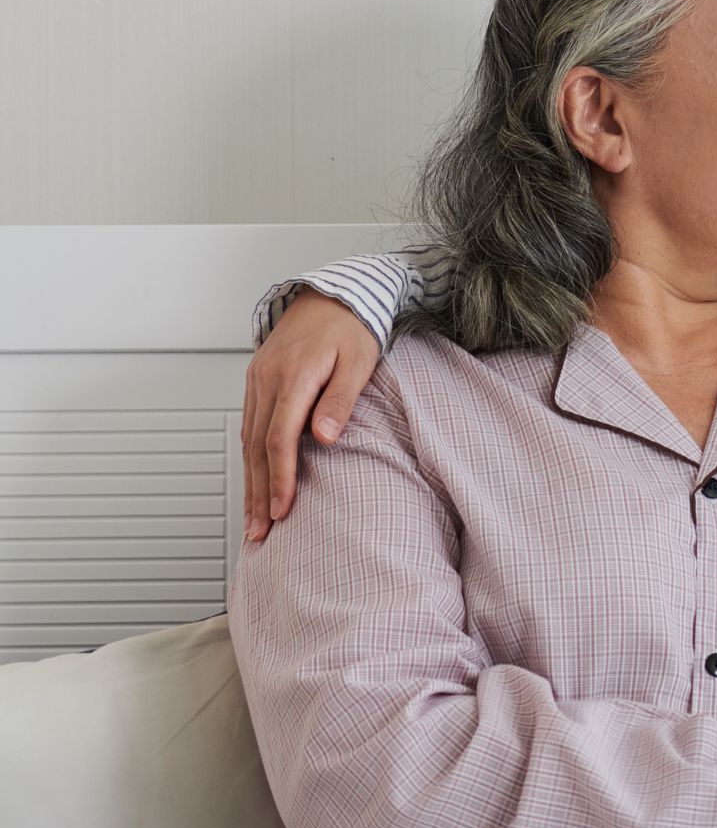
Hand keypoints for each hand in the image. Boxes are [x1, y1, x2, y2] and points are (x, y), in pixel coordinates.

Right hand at [241, 292, 381, 540]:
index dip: (281, 478)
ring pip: (247, 440)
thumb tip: (323, 438)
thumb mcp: (358, 361)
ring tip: (253, 520)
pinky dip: (249, 459)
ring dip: (249, 482)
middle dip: (258, 493)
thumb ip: (340, 400)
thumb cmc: (352, 328)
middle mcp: (267, 379)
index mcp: (294, 375)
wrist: (333, 295)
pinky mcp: (257, 381)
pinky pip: (248, 426)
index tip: (283, 510)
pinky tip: (253, 482)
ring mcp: (257, 380)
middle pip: (256, 447)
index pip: (280, 438)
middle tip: (260, 532)